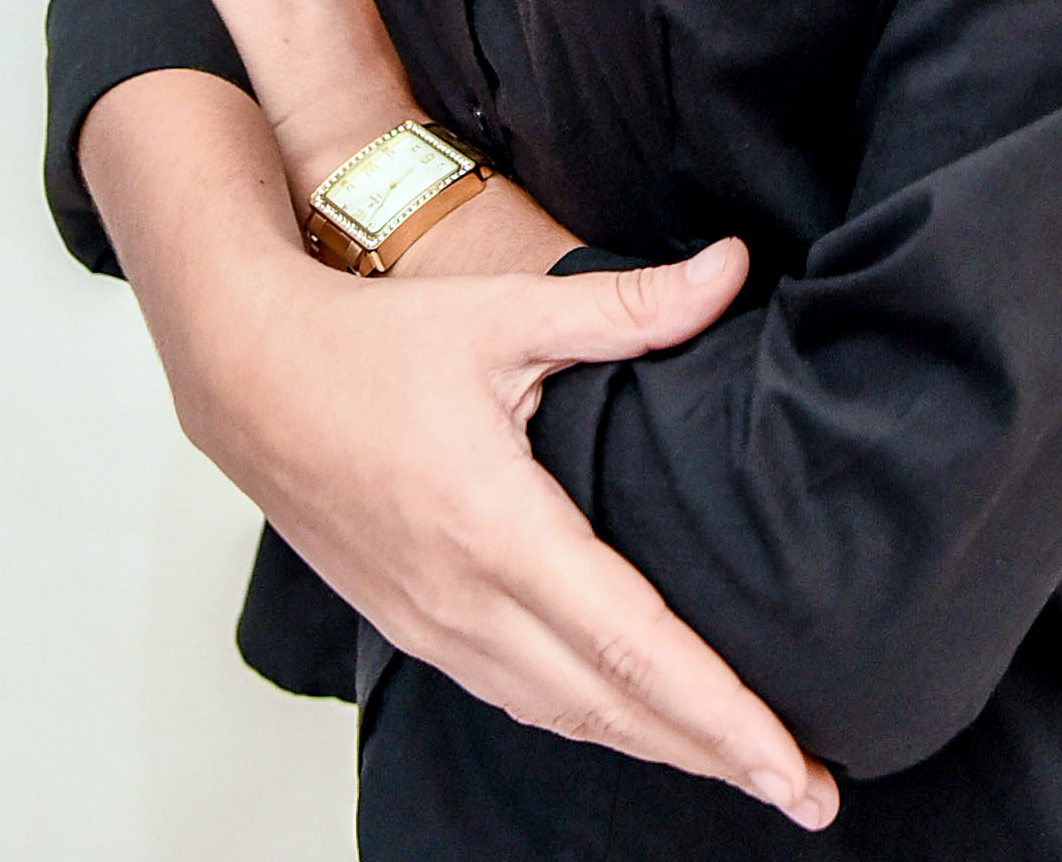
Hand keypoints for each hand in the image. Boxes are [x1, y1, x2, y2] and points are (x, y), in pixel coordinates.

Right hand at [81, 71, 837, 828]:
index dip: (722, 715)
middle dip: (719, 758)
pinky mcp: (415, 630)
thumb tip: (731, 266)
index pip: (635, 649)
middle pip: (614, 710)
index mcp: (499, 529)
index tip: (793, 764)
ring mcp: (436, 628)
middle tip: (812, 795)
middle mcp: (468, 601)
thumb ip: (629, 306)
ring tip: (746, 770)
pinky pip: (521, 700)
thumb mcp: (508, 315)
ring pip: (568, 719)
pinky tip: (639, 727)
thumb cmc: (373, 345)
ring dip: (661, 751)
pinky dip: (593, 725)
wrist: (249, 377)